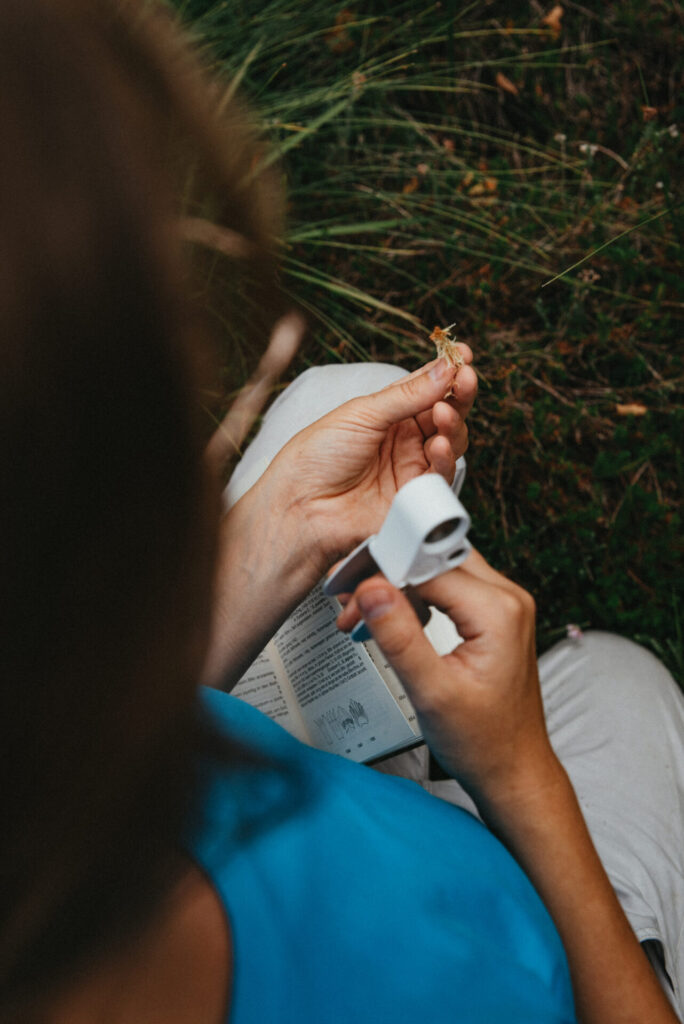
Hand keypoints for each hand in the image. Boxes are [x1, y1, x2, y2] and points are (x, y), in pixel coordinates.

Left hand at [271, 352, 476, 570]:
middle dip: (459, 394)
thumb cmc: (319, 456)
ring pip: (451, 442)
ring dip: (453, 424)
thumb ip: (407, 395)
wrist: (300, 504)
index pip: (427, 387)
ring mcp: (411, 468)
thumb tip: (445, 368)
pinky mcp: (416, 498)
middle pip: (446, 413)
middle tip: (465, 378)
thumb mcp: (362, 414)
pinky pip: (441, 476)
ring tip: (443, 413)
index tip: (463, 353)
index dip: (447, 371)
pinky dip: (445, 458)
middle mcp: (405, 439)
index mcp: (388, 414)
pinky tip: (436, 444)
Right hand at [336, 548, 555, 811]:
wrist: (514, 770)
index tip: (347, 587)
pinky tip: (391, 617)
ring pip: (439, 568)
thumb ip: (400, 638)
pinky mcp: (493, 615)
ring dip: (398, 583)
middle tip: (349, 596)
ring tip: (363, 614)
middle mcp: (508, 599)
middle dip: (387, 572)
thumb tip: (372, 590)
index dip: (381, 572)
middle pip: (433, 558)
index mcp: (499, 611)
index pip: (427, 567)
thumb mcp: (432, 693)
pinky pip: (448, 587)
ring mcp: (503, 605)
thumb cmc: (485, 742)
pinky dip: (415, 595)